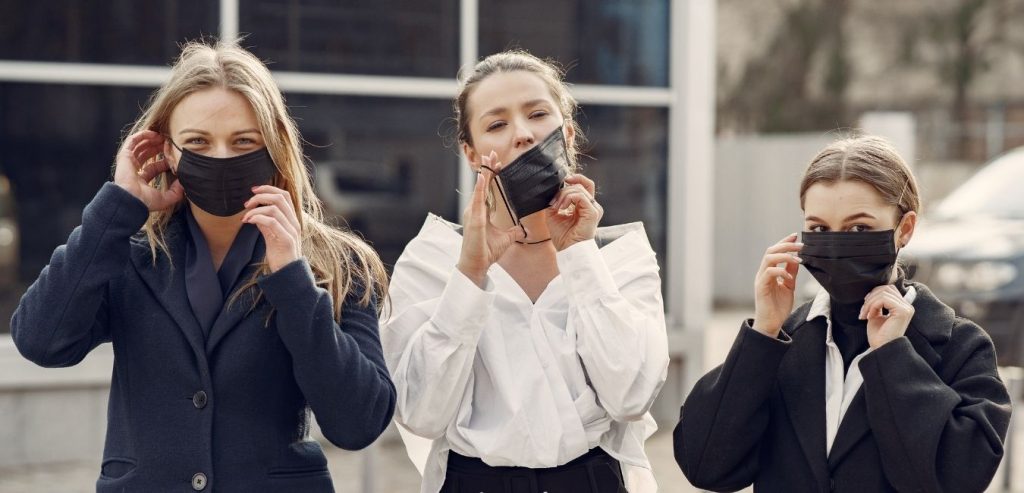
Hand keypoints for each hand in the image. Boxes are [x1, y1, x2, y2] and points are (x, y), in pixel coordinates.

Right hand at [112, 130, 184, 210]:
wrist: (131, 200)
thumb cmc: (146, 201)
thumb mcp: (166, 198)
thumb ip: (176, 192)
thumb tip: (184, 182)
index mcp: (142, 179)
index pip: (154, 166)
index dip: (164, 159)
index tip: (173, 155)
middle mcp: (135, 170)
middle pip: (147, 153)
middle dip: (158, 146)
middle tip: (169, 142)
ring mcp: (129, 162)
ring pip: (140, 146)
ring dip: (151, 139)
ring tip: (162, 136)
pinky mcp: (124, 155)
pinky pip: (132, 141)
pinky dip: (142, 135)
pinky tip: (153, 133)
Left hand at [242, 185, 300, 272]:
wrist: (287, 273)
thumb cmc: (280, 255)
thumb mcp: (271, 235)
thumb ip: (266, 223)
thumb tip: (255, 212)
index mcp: (292, 219)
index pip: (284, 195)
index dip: (269, 189)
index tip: (253, 190)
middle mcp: (294, 222)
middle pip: (280, 198)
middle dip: (261, 196)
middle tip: (246, 203)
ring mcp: (292, 230)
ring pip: (274, 209)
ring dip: (256, 209)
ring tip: (245, 217)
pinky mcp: (286, 239)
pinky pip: (272, 222)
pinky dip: (258, 218)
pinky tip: (249, 222)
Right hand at [457, 151, 525, 285]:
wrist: (477, 264)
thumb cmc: (486, 251)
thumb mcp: (505, 239)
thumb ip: (514, 232)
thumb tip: (523, 229)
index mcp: (481, 212)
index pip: (487, 189)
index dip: (492, 175)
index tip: (497, 162)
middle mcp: (475, 210)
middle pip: (482, 184)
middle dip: (487, 168)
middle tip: (492, 153)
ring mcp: (473, 213)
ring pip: (479, 188)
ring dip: (484, 173)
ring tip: (487, 159)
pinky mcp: (475, 219)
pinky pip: (478, 200)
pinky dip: (480, 188)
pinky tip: (483, 177)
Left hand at [545, 174, 601, 250]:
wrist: (568, 250)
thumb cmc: (563, 236)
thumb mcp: (554, 214)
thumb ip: (556, 201)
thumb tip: (553, 190)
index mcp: (585, 206)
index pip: (585, 184)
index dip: (576, 178)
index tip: (564, 180)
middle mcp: (592, 206)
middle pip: (580, 185)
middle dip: (563, 190)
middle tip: (553, 202)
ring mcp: (594, 209)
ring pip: (579, 189)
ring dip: (564, 195)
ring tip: (556, 207)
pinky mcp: (593, 212)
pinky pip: (580, 196)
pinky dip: (568, 198)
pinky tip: (561, 207)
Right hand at [752, 233, 802, 337]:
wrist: (771, 324)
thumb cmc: (778, 307)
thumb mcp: (789, 287)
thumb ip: (791, 273)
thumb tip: (797, 259)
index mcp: (769, 272)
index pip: (774, 252)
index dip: (784, 242)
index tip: (795, 236)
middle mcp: (763, 273)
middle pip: (771, 251)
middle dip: (786, 245)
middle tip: (801, 245)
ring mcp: (761, 279)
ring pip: (769, 259)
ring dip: (785, 255)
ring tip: (798, 258)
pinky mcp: (761, 287)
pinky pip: (769, 273)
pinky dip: (781, 271)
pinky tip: (790, 276)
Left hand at [860, 285, 914, 348]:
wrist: (881, 349)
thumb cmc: (879, 335)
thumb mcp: (877, 314)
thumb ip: (878, 303)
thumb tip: (873, 291)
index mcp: (902, 306)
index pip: (888, 289)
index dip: (874, 294)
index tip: (865, 307)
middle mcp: (907, 306)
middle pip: (886, 288)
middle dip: (870, 297)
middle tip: (863, 311)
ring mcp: (906, 308)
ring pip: (883, 293)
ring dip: (869, 303)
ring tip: (865, 314)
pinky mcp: (902, 311)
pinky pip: (883, 299)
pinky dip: (872, 306)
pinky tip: (869, 316)